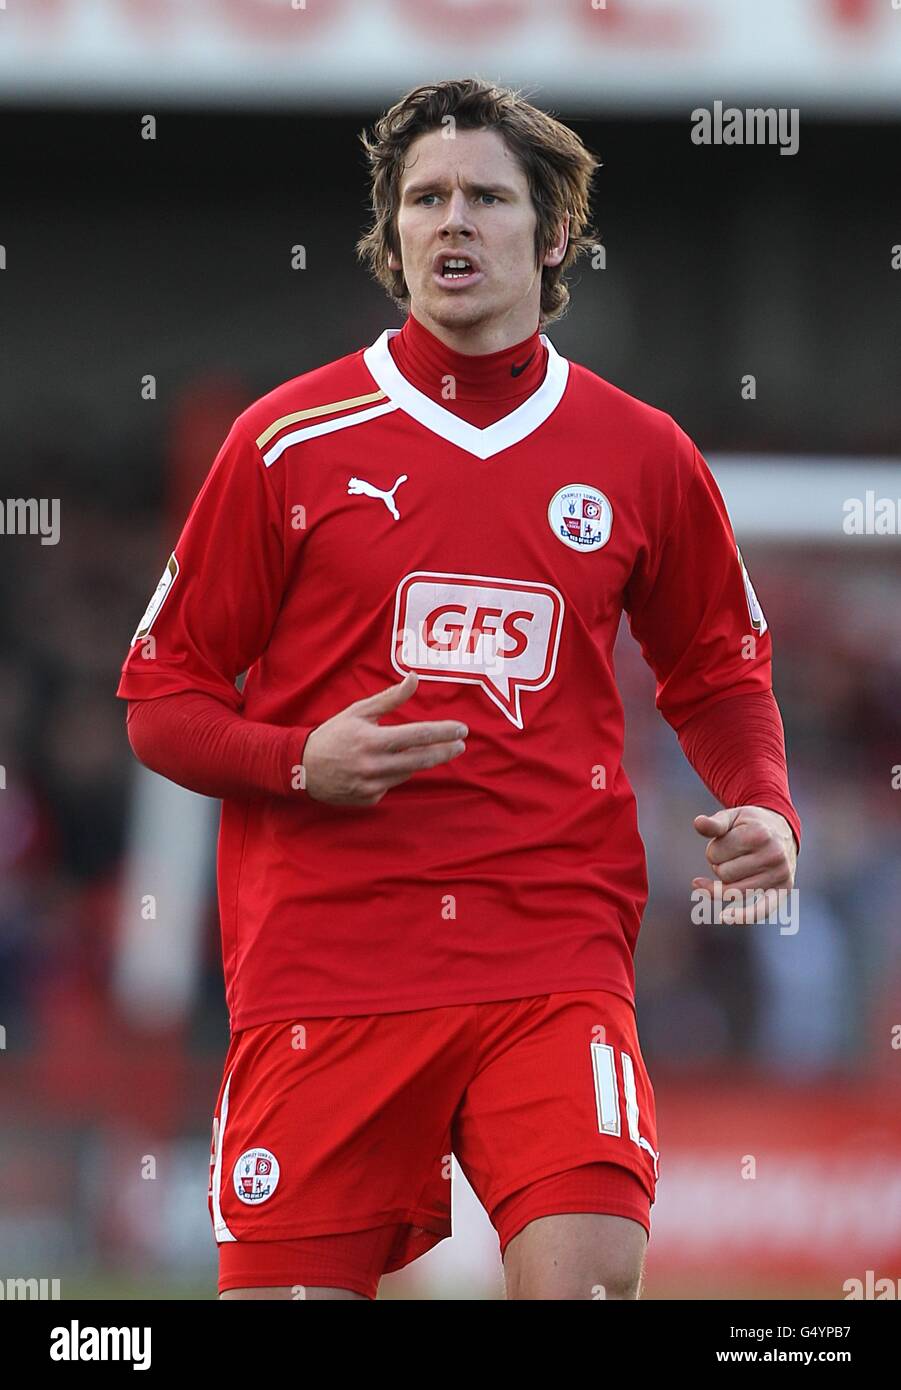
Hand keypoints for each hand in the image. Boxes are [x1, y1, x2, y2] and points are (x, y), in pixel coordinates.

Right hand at [301, 671, 466, 806]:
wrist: (301, 767)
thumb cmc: (333, 734)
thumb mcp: (359, 711)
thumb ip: (390, 698)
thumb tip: (414, 678)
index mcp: (372, 740)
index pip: (418, 735)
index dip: (443, 733)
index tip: (462, 730)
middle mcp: (374, 765)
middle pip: (422, 759)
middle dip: (445, 751)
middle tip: (459, 745)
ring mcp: (371, 786)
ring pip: (408, 772)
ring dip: (416, 761)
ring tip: (413, 750)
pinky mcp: (368, 799)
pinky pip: (392, 785)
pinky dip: (393, 774)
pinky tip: (381, 766)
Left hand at [691, 805, 796, 923]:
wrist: (782, 831)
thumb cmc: (750, 825)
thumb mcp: (732, 817)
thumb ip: (714, 824)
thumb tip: (698, 823)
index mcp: (759, 834)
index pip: (715, 854)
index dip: (714, 849)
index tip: (726, 841)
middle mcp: (773, 855)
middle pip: (724, 874)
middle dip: (720, 865)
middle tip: (734, 854)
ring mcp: (780, 875)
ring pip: (734, 892)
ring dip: (727, 883)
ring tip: (737, 867)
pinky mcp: (783, 891)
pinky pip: (761, 910)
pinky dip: (743, 916)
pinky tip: (725, 917)